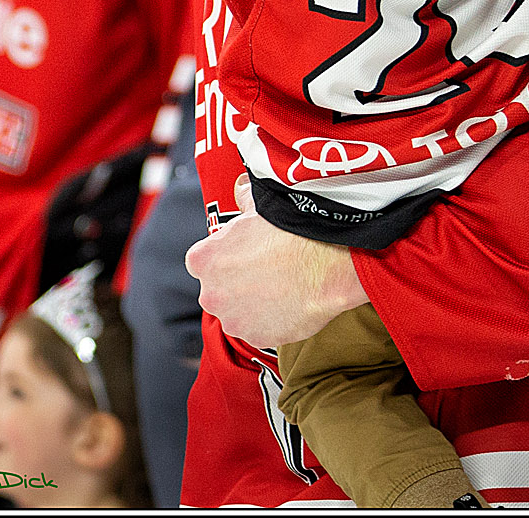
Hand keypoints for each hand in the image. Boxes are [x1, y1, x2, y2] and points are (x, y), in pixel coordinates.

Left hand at [184, 178, 368, 345]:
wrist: (325, 262)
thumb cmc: (292, 230)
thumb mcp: (260, 205)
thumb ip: (242, 200)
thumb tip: (240, 190)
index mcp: (203, 260)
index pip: (203, 261)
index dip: (225, 256)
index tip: (244, 253)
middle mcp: (211, 294)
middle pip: (218, 290)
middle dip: (235, 283)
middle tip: (265, 269)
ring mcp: (234, 320)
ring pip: (238, 312)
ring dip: (252, 304)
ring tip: (280, 286)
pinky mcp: (257, 339)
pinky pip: (260, 329)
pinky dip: (272, 319)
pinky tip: (289, 301)